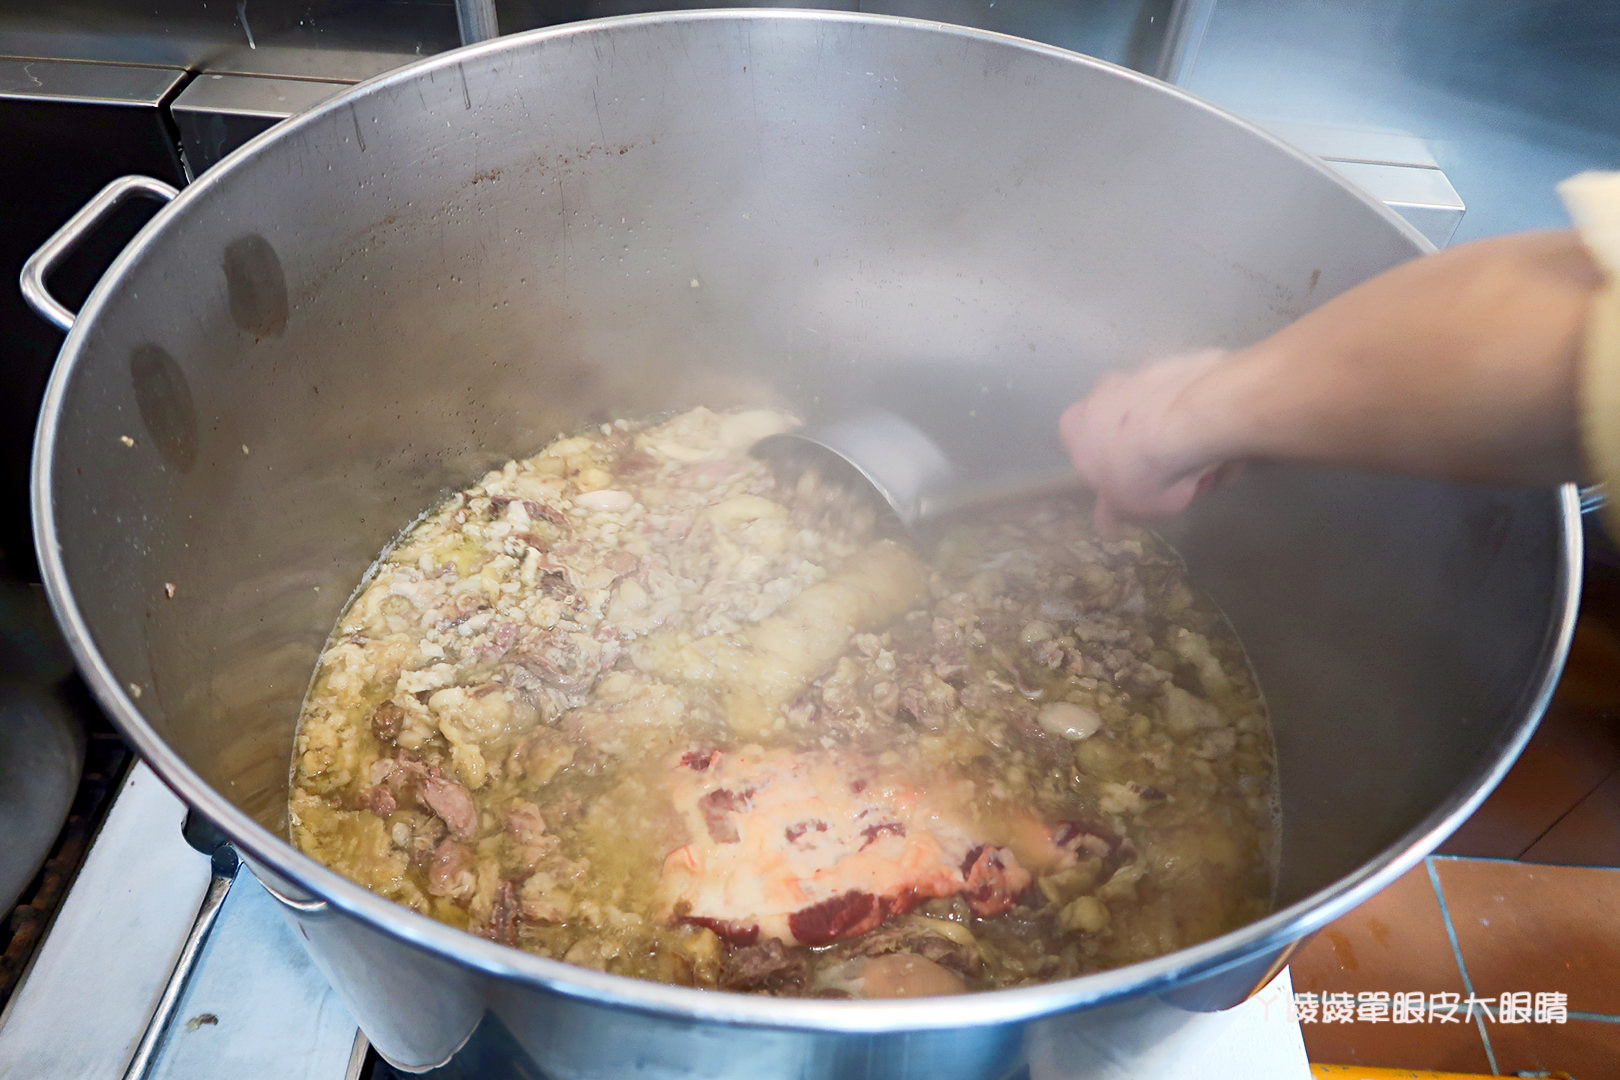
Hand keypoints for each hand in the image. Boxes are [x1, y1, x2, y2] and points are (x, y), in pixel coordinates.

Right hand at [1058, 348, 1240, 530]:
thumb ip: (1113, 512)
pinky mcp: (1181, 362)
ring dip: (1183, 442)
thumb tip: (1106, 523)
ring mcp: (1142, 372)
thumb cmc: (1142, 471)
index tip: (1140, 488)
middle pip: (1128, 429)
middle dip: (1153, 455)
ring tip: (1209, 466)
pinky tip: (1221, 444)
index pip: (1089, 451)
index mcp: (1075, 424)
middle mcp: (1101, 391)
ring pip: (1163, 415)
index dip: (1116, 473)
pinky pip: (1192, 402)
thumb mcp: (1124, 508)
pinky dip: (1204, 423)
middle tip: (1180, 481)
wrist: (1190, 422)